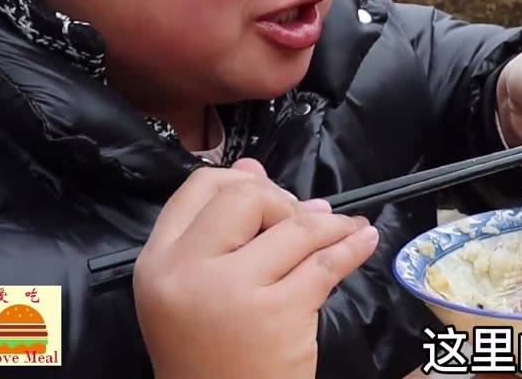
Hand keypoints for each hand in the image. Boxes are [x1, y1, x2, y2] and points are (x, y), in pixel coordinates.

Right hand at [133, 159, 378, 378]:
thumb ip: (221, 229)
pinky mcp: (278, 312)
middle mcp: (187, 271)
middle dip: (283, 202)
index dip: (240, 181)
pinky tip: (364, 241)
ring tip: (348, 228)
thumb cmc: (208, 354)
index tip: (268, 195)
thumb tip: (252, 166)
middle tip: (302, 223)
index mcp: (157, 261)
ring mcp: (232, 290)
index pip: (198, 187)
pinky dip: (351, 247)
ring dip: (331, 224)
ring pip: (295, 228)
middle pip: (247, 198)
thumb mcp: (195, 289)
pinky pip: (325, 262)